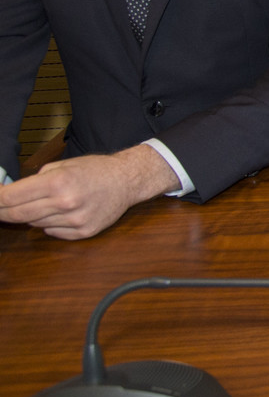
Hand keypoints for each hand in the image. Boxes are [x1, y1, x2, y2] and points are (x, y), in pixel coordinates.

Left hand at [0, 144, 178, 238]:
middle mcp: (65, 203)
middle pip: (18, 214)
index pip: (13, 197)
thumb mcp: (63, 165)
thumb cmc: (96, 170)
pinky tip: (61, 212)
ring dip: (31, 215)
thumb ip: (37, 179)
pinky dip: (50, 223)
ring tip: (45, 203)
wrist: (128, 181)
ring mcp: (74, 220)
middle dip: (3, 212)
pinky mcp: (83, 232)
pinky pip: (52, 232)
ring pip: (34, 224)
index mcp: (58, 182)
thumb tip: (12, 193)